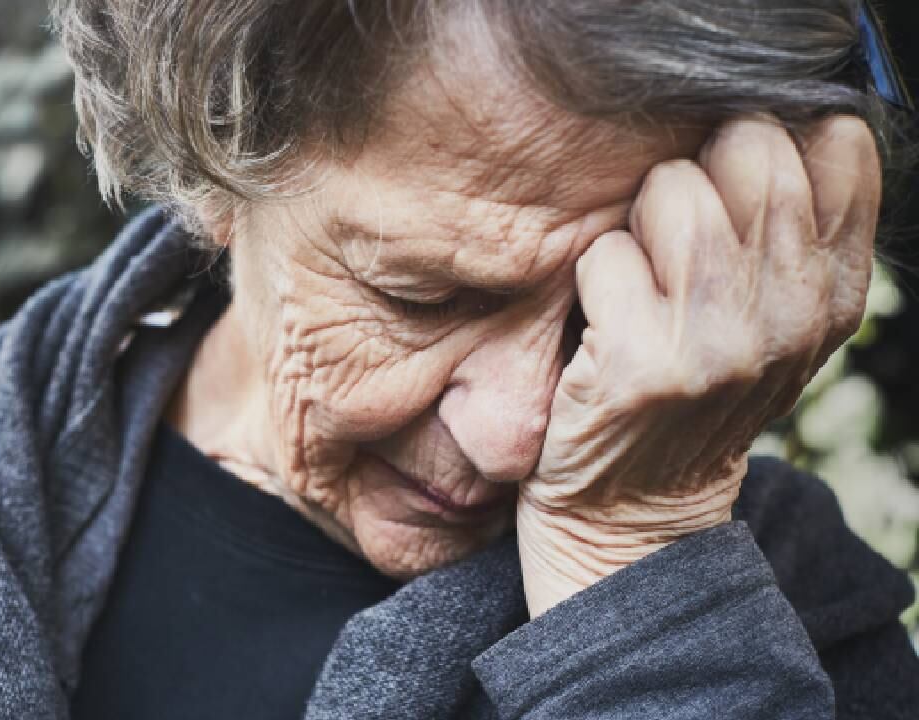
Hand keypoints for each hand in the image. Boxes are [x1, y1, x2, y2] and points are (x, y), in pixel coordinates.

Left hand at [517, 115, 881, 617]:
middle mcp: (795, 313)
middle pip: (749, 145)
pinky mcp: (646, 366)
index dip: (768, 142)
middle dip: (691, 170)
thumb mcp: (769, 324)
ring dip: (637, 221)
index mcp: (836, 292)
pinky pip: (605, 253)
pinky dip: (590, 275)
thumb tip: (775, 115)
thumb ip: (788, 232)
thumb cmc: (688, 398)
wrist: (631, 517)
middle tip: (667, 236)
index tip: (730, 192)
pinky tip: (600, 322)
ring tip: (635, 277)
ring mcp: (722, 342)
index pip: (837, 141)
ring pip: (672, 189)